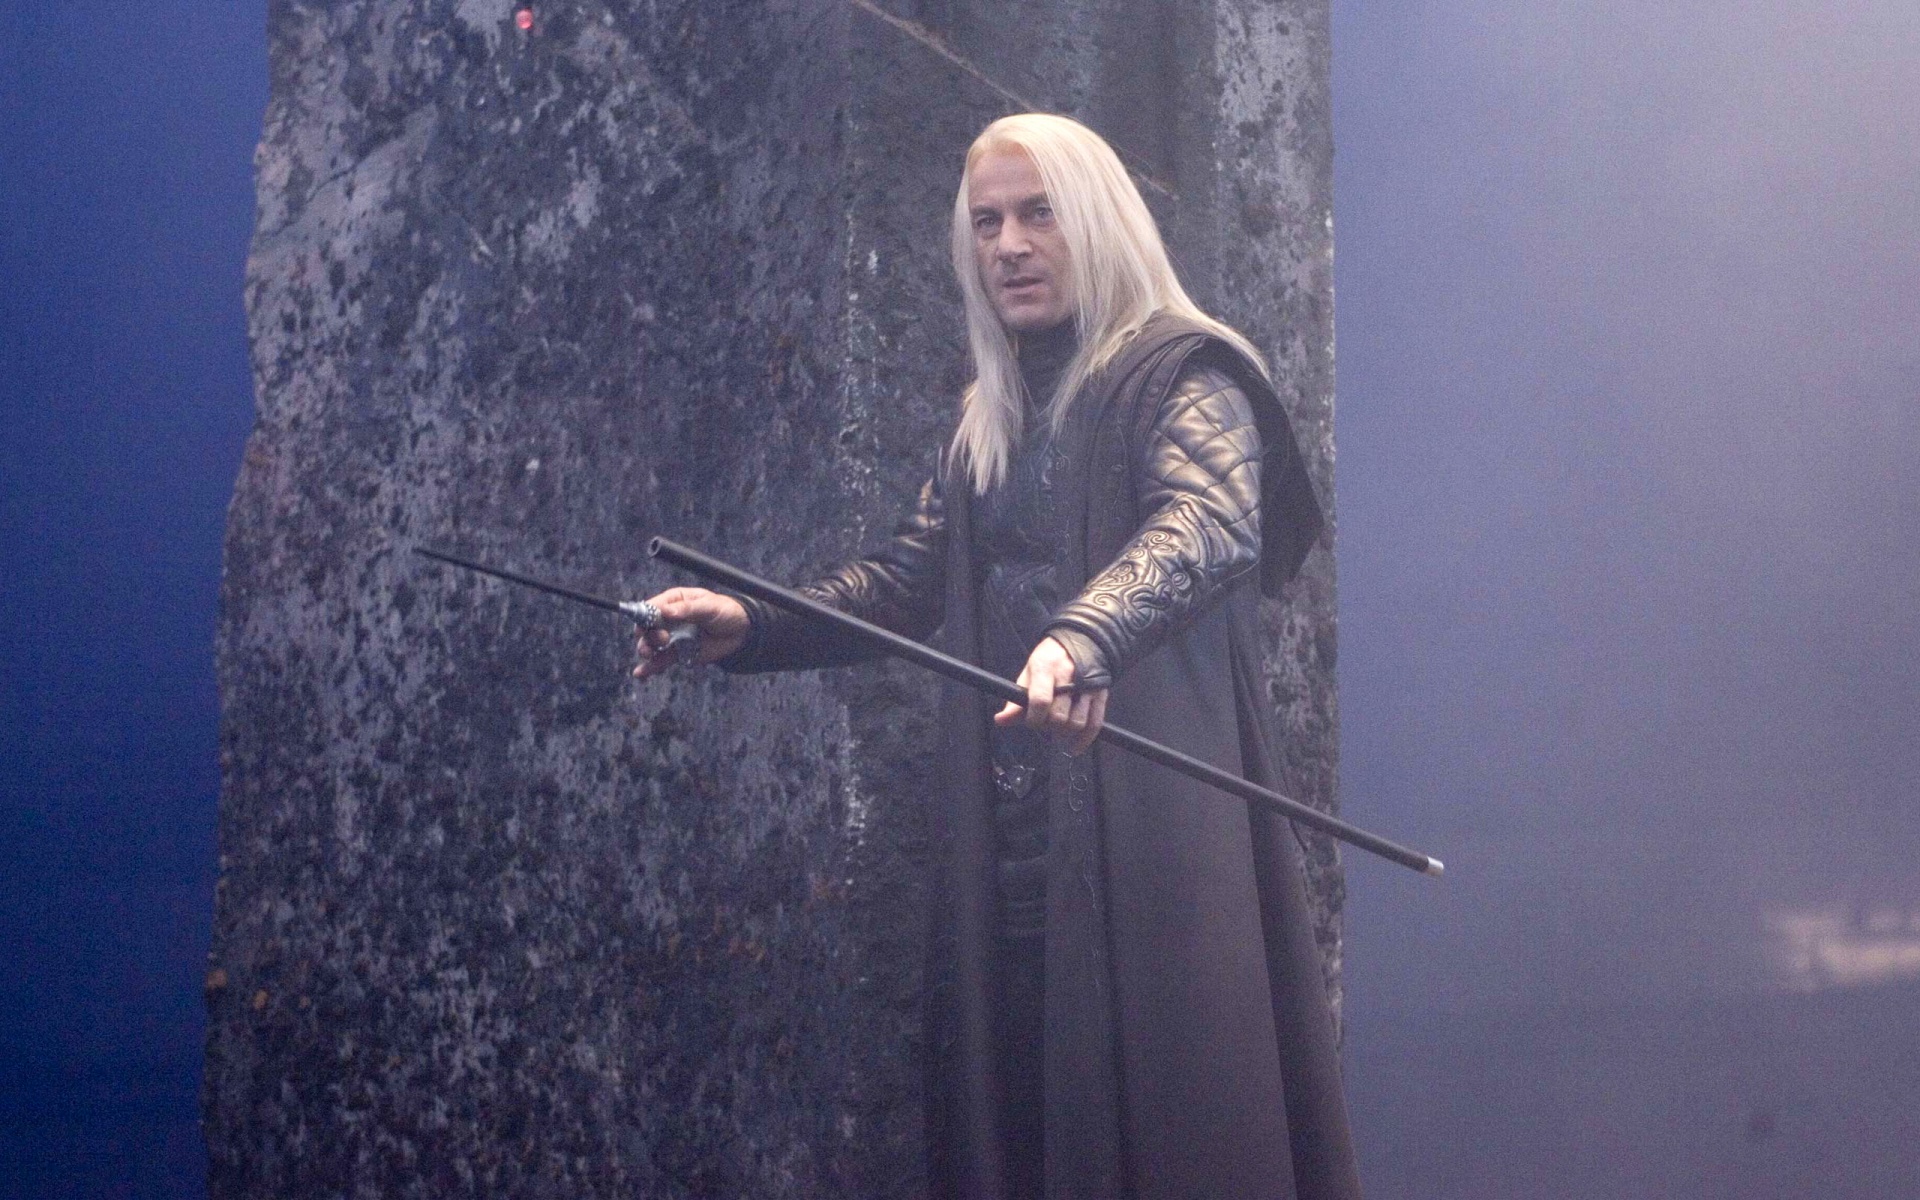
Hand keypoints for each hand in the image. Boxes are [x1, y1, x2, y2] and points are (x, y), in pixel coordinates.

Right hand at [631, 587, 749, 677]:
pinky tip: (640, 674)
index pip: (652, 607)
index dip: (645, 616)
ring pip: (651, 645)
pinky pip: (660, 661)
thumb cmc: (725, 611)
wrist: (741, 632)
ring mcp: (672, 637)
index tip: (644, 625)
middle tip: (662, 640)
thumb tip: (667, 611)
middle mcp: (668, 619)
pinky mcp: (678, 653)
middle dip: (648, 635)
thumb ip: (688, 609)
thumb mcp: (709, 606)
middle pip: (648, 627)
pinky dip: (649, 668)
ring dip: (646, 650)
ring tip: (649, 654)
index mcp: (674, 601)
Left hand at [993, 635, 1108, 754]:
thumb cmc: (1050, 660)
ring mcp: (1088, 686)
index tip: (1031, 721)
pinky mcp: (1101, 694)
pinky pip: (1095, 724)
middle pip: (1059, 716)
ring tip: (1058, 728)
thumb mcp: (1029, 673)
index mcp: (1046, 667)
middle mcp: (1070, 676)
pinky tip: (1074, 747)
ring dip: (1065, 733)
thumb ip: (1016, 699)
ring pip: (1077, 722)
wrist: (1082, 641)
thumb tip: (1000, 721)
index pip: (1040, 700)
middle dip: (1049, 726)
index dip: (1033, 718)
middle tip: (1045, 722)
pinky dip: (1084, 740)